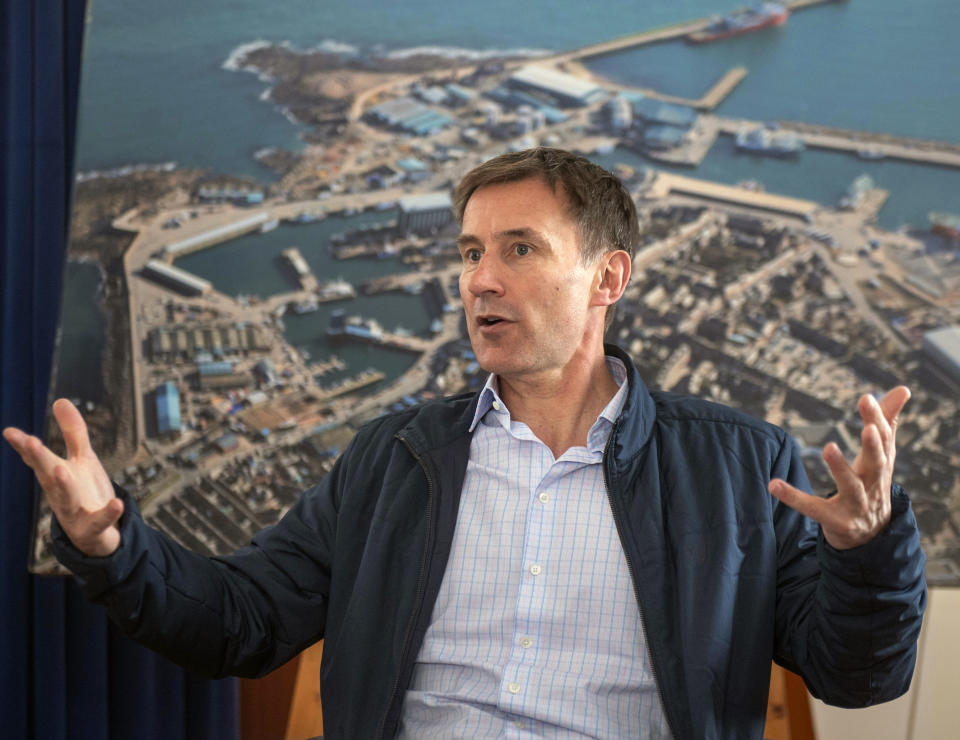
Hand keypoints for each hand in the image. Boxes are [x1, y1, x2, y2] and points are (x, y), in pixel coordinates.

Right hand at [3, 398, 122, 556]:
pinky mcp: (93, 527)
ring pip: (66, 499)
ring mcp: (74, 512)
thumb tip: (60, 400)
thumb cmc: (84, 492)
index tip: (10, 432)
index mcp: (56, 475)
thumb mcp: (82, 459)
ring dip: (63, 486)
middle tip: (29, 441)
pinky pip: (100, 521)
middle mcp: (60, 493)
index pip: (38, 458)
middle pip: (47, 474)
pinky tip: (117, 504)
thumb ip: (73, 432)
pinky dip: (108, 513)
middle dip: (38, 459)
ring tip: (61, 470)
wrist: (97, 534)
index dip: (25, 446)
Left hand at [768, 386, 909, 549]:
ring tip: (828, 447)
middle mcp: (873, 485)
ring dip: (840, 468)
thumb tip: (904, 388)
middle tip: (868, 428)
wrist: (871, 537)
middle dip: (873, 445)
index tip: (866, 398)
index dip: (877, 420)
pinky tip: (774, 485)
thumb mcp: (879, 456)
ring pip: (850, 486)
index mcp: (881, 466)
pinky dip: (794, 498)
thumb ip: (887, 422)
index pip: (884, 440)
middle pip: (876, 463)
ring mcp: (855, 505)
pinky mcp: (835, 521)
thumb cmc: (872, 485)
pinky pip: (813, 509)